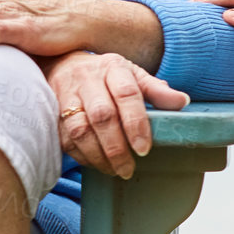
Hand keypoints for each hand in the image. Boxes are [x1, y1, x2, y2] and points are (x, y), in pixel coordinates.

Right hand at [46, 51, 189, 178]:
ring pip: (80, 130)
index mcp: (113, 68)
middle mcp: (87, 79)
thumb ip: (156, 90)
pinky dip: (81, 156)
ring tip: (115, 170)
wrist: (61, 63)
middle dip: (117, 146)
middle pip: (102, 115)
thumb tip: (183, 101)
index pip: (127, 94)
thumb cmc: (105, 74)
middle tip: (129, 168)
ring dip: (98, 155)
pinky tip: (96, 164)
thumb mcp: (133, 74)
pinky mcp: (51, 112)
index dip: (136, 123)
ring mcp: (66, 95)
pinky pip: (64, 138)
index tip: (144, 149)